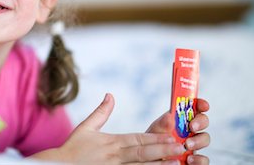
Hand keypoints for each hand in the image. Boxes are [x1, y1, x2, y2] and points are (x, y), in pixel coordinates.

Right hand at [56, 93, 185, 163]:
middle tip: (180, 147)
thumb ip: (101, 112)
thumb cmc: (72, 149)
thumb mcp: (86, 128)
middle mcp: (115, 157)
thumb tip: (110, 95)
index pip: (137, 139)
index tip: (171, 135)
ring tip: (176, 163)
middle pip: (142, 153)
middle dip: (162, 150)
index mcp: (111, 142)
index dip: (155, 137)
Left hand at [146, 98, 210, 164]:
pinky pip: (204, 159)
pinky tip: (189, 159)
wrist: (151, 160)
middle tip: (192, 127)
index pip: (193, 108)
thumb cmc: (153, 144)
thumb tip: (169, 116)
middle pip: (203, 121)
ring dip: (198, 140)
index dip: (200, 104)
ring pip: (205, 138)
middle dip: (200, 122)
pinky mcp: (195, 159)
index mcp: (179, 119)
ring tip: (186, 145)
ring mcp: (194, 144)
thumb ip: (161, 124)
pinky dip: (199, 159)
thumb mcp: (154, 132)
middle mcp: (189, 130)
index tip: (203, 105)